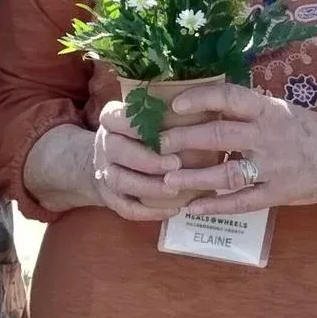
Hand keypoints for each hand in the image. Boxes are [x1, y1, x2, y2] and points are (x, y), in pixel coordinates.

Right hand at [90, 98, 193, 222]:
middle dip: (148, 159)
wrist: (109, 161)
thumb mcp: (145, 118)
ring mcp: (105, 173)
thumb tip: (211, 105)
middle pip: (118, 151)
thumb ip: (166, 113)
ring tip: (175, 190)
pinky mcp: (111, 198)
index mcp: (112, 121)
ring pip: (120, 181)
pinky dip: (149, 212)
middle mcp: (105, 145)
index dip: (136, 125)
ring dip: (148, 187)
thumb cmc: (141, 135)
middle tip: (176, 163)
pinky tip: (173, 210)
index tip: (162, 128)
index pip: (115, 118)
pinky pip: (126, 208)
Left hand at [158, 83, 316, 214]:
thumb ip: (250, 111)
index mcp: (269, 110)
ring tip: (167, 180)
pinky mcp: (279, 193)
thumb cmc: (311, 131)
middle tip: (159, 144)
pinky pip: (242, 202)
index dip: (200, 99)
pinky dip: (216, 206)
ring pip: (227, 173)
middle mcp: (270, 136)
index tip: (175, 105)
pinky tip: (193, 208)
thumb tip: (207, 106)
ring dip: (194, 177)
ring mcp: (274, 167)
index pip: (230, 97)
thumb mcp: (283, 111)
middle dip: (185, 139)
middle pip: (220, 134)